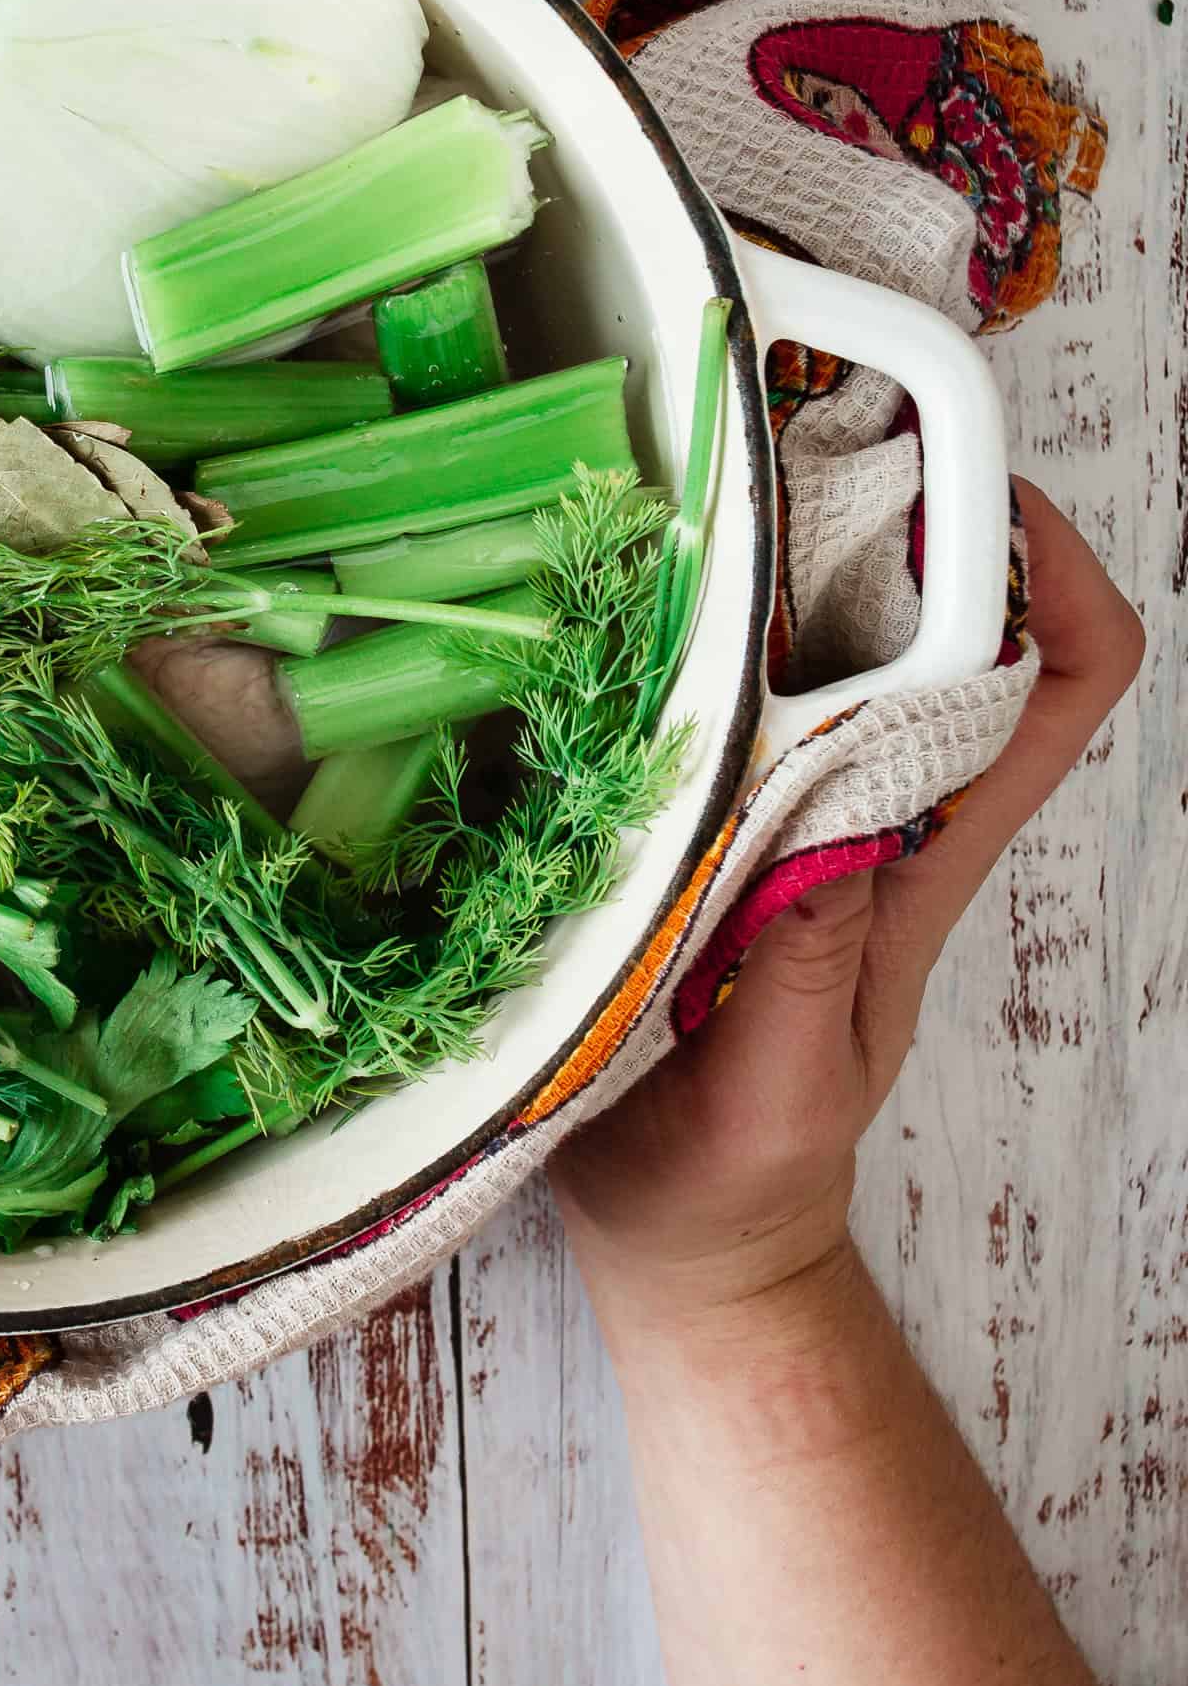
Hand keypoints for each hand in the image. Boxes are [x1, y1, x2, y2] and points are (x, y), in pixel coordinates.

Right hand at [552, 483, 1143, 1345]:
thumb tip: (839, 824)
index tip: (978, 497)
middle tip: (803, 441)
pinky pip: (734, 699)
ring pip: (844, 647)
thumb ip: (810, 970)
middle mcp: (876, 812)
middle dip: (914, 515)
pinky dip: (703, 629)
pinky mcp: (711, 827)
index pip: (1057, 692)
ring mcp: (797, 815)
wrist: (685, 1244)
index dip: (1058, 578)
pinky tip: (626, 597)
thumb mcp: (776, 1093)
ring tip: (702, 489)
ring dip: (798, 555)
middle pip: (960, 630)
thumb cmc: (736, 1184)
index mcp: (922, 861)